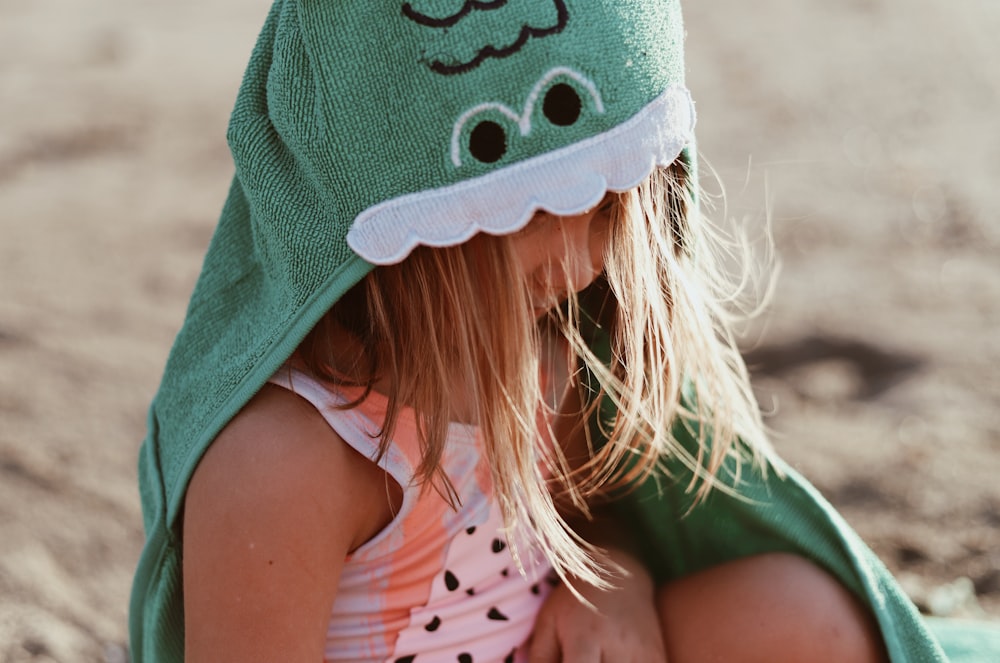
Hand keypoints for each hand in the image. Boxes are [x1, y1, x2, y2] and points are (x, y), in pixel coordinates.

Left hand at [527, 550, 667, 662]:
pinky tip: (615, 660)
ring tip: (596, 658)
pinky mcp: (658, 655)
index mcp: (586, 638)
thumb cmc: (575, 600)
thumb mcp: (548, 622)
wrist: (619, 572)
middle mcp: (618, 647)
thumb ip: (540, 657)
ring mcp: (642, 653)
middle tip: (580, 660)